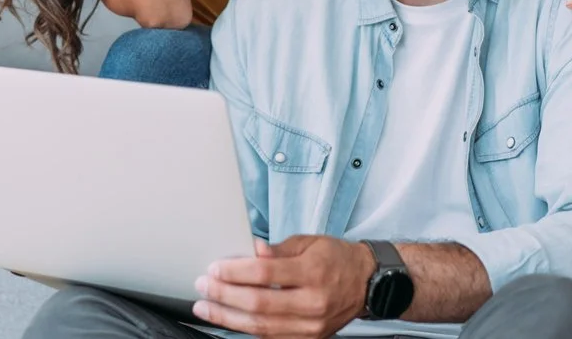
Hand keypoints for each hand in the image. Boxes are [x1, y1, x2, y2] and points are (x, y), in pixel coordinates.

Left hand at [193, 236, 373, 337]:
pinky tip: (230, 320)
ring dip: (228, 318)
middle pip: (259, 304)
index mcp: (313, 272)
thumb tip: (251, 250)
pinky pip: (271, 338)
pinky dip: (247, 330)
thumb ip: (278, 250)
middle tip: (203, 286)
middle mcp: (313, 303)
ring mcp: (311, 326)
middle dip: (224, 296)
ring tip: (206, 308)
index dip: (235, 271)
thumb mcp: (309, 242)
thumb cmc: (336, 258)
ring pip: (261, 327)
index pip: (265, 274)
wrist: (367, 283)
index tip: (215, 267)